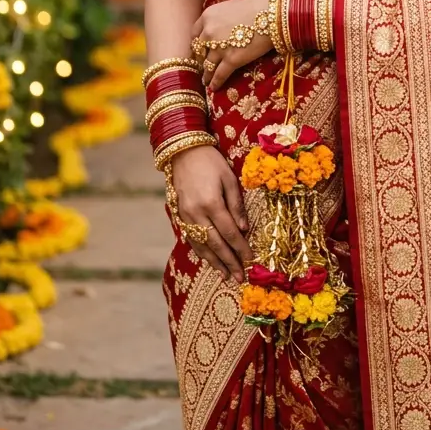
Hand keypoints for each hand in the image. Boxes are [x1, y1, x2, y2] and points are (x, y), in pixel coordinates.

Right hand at [170, 145, 250, 283]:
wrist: (183, 152)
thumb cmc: (211, 162)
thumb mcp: (229, 178)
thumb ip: (236, 205)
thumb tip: (244, 228)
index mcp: (211, 203)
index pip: (230, 232)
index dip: (241, 248)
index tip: (250, 260)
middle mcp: (196, 214)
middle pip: (215, 244)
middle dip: (229, 262)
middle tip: (240, 277)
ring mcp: (185, 216)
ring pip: (201, 245)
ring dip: (214, 262)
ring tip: (226, 276)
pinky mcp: (179, 216)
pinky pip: (191, 239)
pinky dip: (202, 252)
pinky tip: (210, 260)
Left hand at [192, 0, 272, 92]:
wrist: (272, 15)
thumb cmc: (256, 7)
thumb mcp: (230, 7)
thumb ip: (220, 19)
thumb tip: (221, 28)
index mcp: (208, 16)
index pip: (195, 34)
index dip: (197, 44)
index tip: (199, 50)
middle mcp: (209, 32)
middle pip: (199, 50)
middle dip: (201, 58)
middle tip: (203, 65)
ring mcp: (219, 47)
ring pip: (208, 65)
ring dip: (206, 74)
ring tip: (206, 81)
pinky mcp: (231, 60)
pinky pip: (220, 75)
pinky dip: (216, 82)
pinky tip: (214, 88)